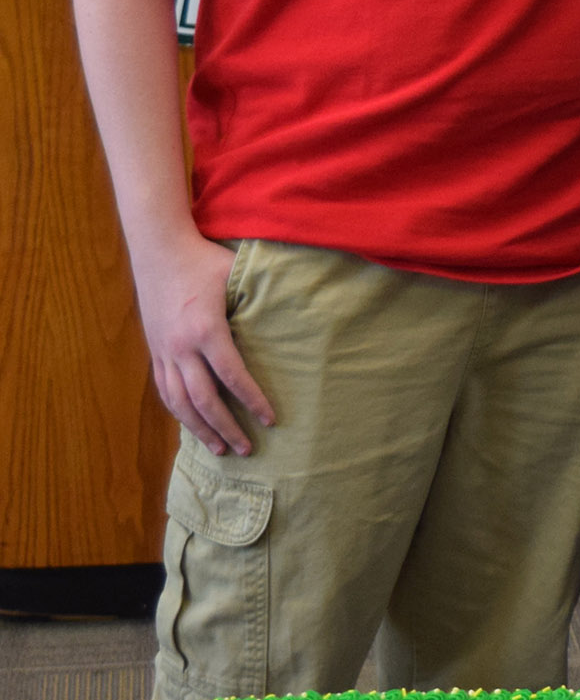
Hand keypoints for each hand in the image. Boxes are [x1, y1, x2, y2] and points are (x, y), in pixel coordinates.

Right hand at [133, 234, 274, 454]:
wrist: (160, 250)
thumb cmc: (207, 260)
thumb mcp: (238, 273)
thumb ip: (263, 294)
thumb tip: (304, 302)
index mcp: (206, 329)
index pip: (232, 375)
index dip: (252, 400)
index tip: (270, 419)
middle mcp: (181, 346)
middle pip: (204, 399)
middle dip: (227, 426)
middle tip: (247, 449)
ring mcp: (163, 351)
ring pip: (180, 402)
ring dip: (200, 428)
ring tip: (220, 449)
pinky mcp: (154, 352)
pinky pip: (165, 391)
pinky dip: (180, 412)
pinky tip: (194, 426)